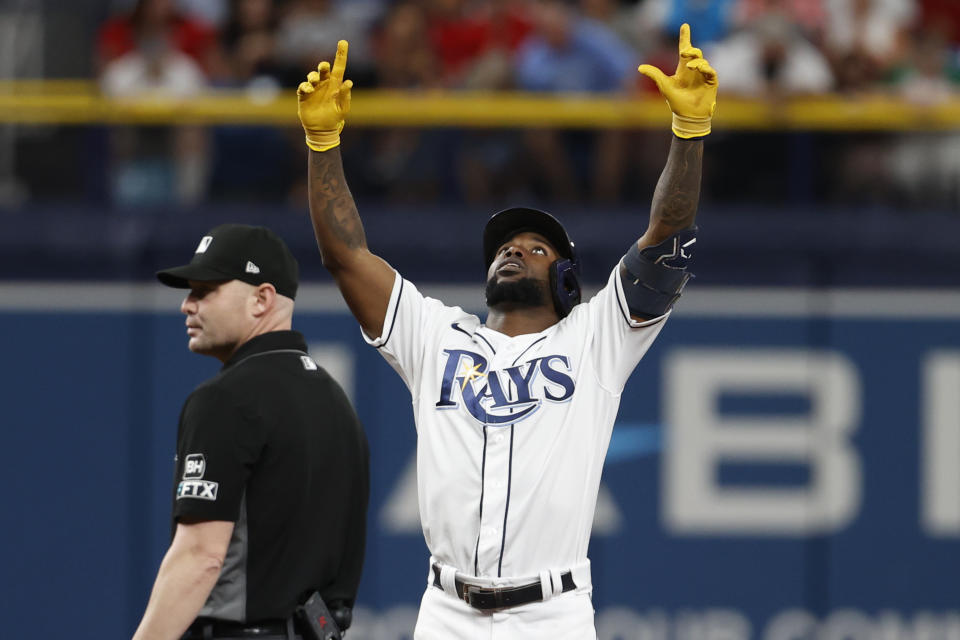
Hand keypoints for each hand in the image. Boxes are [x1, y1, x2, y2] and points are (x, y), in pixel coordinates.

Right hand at [297, 39, 352, 151]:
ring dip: (313, 76)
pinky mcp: (304, 94)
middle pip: (323, 69)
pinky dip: (305, 86)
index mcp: (336, 85)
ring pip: (312, 75)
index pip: (339, 67)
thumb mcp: (343, 108)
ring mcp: (314, 88)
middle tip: (324, 67)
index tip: (343, 42)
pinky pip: (303, 86)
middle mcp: (324, 84)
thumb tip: (349, 82)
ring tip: (314, 82)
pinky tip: (308, 90)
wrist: (322, 129)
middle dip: (323, 66)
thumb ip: (345, 96)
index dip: (341, 54)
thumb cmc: (334, 117)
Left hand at [638, 24, 717, 138]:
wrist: (687, 116)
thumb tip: (640, 67)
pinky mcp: (711, 82)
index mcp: (683, 69)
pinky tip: (699, 68)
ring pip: (702, 61)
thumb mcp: (664, 86)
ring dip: (696, 61)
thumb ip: (654, 75)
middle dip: (691, 49)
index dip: (685, 38)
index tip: (684, 25)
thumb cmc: (676, 102)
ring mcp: (703, 75)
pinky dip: (705, 68)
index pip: (685, 49)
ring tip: (689, 66)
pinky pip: (710, 71)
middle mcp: (694, 70)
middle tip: (684, 51)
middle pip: (695, 52)